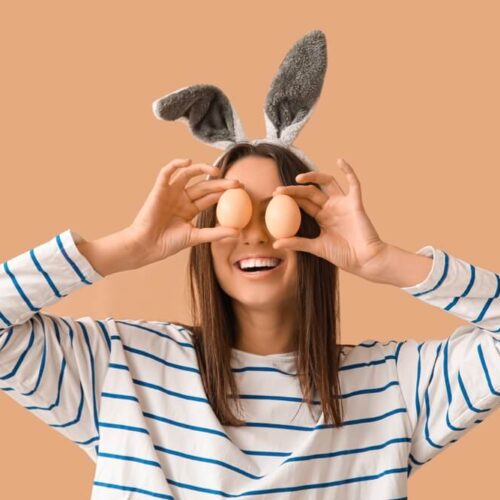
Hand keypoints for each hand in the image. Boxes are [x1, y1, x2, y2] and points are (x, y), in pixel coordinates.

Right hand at [127, 158, 241, 266]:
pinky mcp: (159, 189)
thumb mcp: (196, 237)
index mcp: (190, 209)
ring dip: (202, 169)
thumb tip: (238, 232)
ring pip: (188, 174)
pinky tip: (188, 162)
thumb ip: (216, 233)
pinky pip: (166, 172)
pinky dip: (176, 164)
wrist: (147, 246)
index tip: (240, 190)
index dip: (224, 192)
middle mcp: (181, 199)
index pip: (210, 197)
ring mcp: (170, 193)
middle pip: (204, 186)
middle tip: (237, 183)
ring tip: (217, 171)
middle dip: (220, 183)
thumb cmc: (168, 243)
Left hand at [272, 158, 387, 276]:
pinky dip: (348, 171)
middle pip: (310, 192)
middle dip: (294, 189)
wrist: (364, 259)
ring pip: (327, 183)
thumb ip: (297, 243)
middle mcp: (331, 207)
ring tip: (298, 178)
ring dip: (314, 177)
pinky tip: (340, 161)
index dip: (289, 198)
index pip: (302, 203)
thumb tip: (275, 244)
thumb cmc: (343, 255)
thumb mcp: (316, 248)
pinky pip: (354, 184)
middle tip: (279, 190)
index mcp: (321, 217)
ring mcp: (343, 204)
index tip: (274, 196)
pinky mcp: (355, 203)